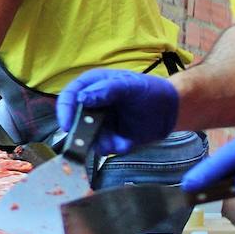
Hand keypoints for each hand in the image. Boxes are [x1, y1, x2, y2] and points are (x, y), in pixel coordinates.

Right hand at [56, 69, 178, 153]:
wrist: (169, 111)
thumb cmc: (149, 91)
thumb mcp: (129, 86)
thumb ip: (106, 90)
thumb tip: (81, 99)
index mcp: (91, 85)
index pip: (69, 97)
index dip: (64, 111)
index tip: (67, 126)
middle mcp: (91, 105)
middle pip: (74, 121)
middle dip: (85, 134)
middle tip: (99, 140)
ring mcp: (99, 122)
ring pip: (88, 138)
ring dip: (104, 143)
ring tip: (123, 141)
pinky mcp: (109, 138)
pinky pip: (104, 147)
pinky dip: (115, 147)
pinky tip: (128, 142)